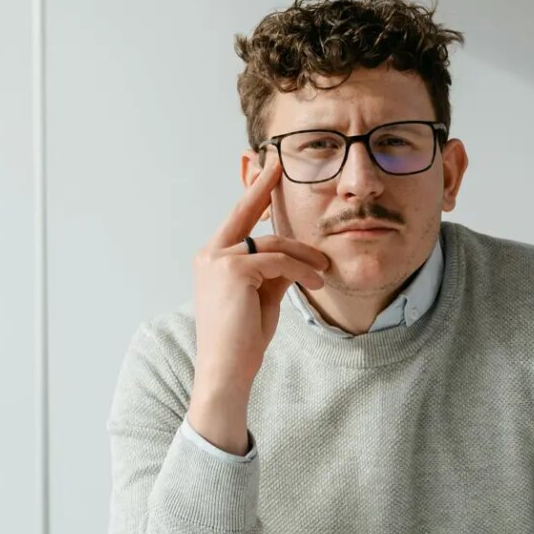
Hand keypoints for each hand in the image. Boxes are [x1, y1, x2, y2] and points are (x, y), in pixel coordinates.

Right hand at [191, 154, 330, 398]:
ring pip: (273, 243)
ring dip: (304, 256)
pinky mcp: (233, 270)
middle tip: (281, 163)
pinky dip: (301, 270)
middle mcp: (209, 254)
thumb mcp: (262, 296)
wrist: (226, 370)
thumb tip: (293, 255)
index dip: (255, 194)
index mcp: (212, 259)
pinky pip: (278, 261)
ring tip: (324, 270)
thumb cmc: (243, 339)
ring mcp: (218, 260)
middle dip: (264, 185)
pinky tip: (316, 283)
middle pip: (245, 212)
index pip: (237, 220)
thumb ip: (272, 271)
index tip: (269, 170)